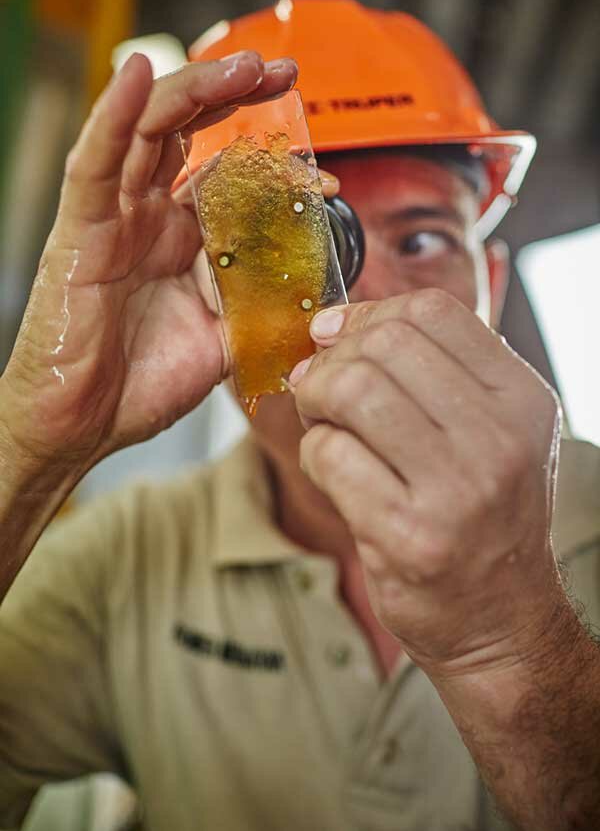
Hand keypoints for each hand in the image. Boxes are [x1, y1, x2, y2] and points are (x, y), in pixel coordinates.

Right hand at [0, 51, 296, 470]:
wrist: (83, 427)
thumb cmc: (141, 384)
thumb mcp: (223, 339)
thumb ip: (258, 302)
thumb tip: (309, 286)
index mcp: (183, 242)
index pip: (230, 179)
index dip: (275, 165)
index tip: (321, 170)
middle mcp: (148, 220)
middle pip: (190, 136)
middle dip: (238, 98)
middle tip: (284, 73)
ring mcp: (114, 220)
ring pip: (149, 133)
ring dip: (195, 92)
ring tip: (243, 66)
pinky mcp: (79, 231)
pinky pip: (96, 163)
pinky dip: (115, 116)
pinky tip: (140, 73)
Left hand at [290, 289, 562, 675]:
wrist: (500, 619)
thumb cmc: (484, 516)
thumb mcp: (493, 432)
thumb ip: (432, 372)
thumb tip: (336, 323)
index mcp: (522, 400)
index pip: (432, 312)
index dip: (366, 314)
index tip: (335, 335)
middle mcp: (499, 440)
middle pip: (384, 345)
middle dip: (332, 359)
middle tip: (320, 387)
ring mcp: (456, 490)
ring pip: (352, 390)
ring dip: (316, 400)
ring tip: (322, 422)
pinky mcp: (407, 536)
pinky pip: (329, 455)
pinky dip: (314, 453)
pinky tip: (332, 471)